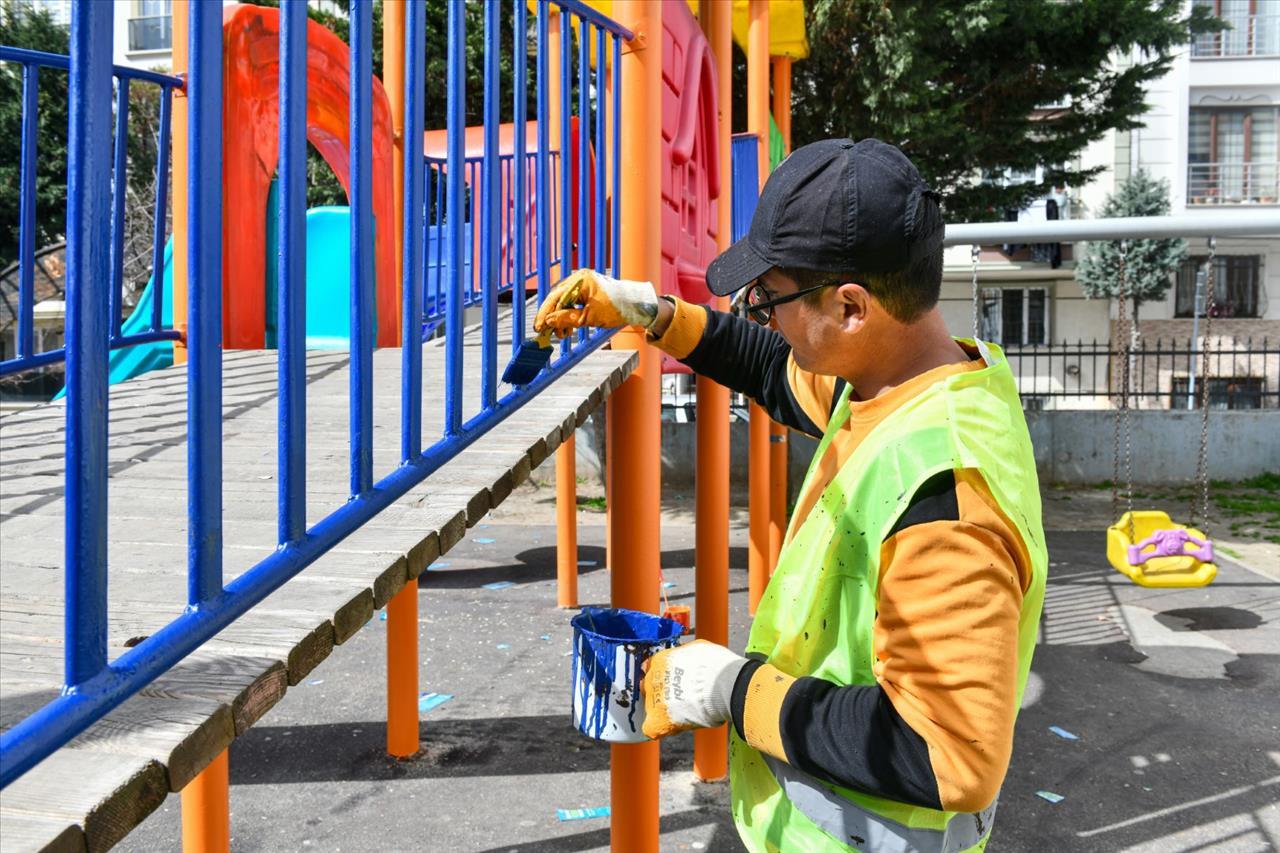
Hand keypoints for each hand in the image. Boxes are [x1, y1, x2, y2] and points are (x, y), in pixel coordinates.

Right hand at [533, 269, 661, 336]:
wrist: (635, 305)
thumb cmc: (616, 308)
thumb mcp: (589, 317)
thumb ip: (567, 319)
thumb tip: (549, 322)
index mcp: (580, 281)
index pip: (556, 296)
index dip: (545, 313)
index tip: (538, 327)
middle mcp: (579, 278)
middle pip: (557, 298)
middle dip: (552, 316)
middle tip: (546, 332)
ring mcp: (582, 283)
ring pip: (564, 301)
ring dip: (560, 317)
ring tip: (561, 333)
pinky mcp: (586, 289)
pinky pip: (571, 301)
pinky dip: (568, 314)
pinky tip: (567, 327)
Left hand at [641, 640, 747, 738]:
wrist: (720, 685)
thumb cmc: (715, 665)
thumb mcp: (697, 650)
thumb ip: (686, 657)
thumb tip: (690, 659)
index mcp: (661, 660)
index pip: (651, 667)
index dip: (663, 675)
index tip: (672, 679)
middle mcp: (653, 679)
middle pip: (650, 688)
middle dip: (663, 692)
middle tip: (681, 697)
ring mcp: (654, 699)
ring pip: (651, 708)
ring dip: (665, 710)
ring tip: (685, 713)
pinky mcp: (659, 719)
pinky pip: (651, 728)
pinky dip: (658, 729)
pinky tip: (670, 728)